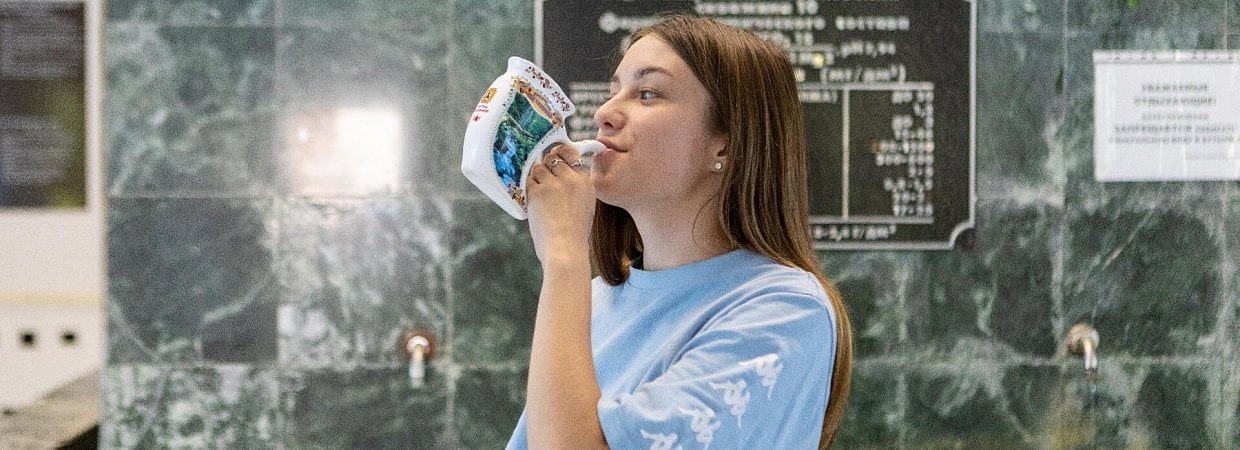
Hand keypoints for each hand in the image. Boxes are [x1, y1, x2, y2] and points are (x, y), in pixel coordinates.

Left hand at [526, 143, 595, 264]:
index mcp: (585, 183)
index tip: (556, 153)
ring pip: (539, 167)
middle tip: (543, 171)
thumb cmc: (575, 235)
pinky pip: (529, 180)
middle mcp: (570, 180)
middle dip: (547, 163)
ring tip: (539, 191)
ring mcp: (553, 184)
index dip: (562, 152)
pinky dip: (529, 186)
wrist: (565, 248)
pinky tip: (533, 197)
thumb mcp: (586, 208)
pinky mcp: (537, 192)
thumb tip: (562, 178)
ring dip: (536, 176)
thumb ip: (577, 190)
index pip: (573, 156)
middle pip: (554, 158)